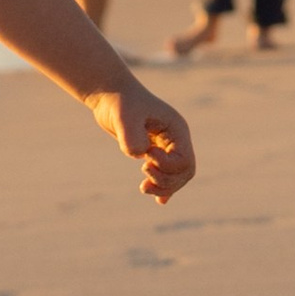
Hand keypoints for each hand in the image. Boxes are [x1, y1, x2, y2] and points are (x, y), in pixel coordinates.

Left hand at [89, 81, 194, 204]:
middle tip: (144, 178)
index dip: (166, 166)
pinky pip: (166, 174)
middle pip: (185, 171)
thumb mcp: (124, 117)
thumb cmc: (119, 102)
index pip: (184, 159)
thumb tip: (140, 156)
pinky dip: (163, 187)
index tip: (146, 156)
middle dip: (167, 181)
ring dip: (163, 186)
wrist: (109, 94)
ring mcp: (167, 146)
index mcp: (177, 129)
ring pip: (176, 176)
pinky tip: (159, 200)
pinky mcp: (154, 151)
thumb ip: (131, 136)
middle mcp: (176, 139)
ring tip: (143, 187)